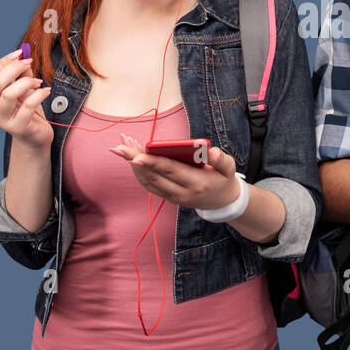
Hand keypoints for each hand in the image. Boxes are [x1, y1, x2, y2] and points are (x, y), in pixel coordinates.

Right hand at [0, 48, 52, 150]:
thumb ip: (21, 73)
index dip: (2, 62)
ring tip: (38, 82)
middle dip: (14, 69)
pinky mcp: (19, 127)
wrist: (35, 136)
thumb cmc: (28, 110)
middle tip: (29, 64)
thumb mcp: (23, 89)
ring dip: (26, 83)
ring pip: (8, 95)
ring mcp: (3, 120)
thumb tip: (23, 55)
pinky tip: (46, 91)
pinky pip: (27, 106)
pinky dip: (39, 94)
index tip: (20, 54)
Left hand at [110, 138, 242, 209]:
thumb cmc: (224, 179)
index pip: (170, 171)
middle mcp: (182, 193)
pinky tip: (132, 158)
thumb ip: (221, 159)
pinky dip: (139, 172)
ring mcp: (173, 197)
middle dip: (135, 161)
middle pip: (154, 176)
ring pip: (148, 182)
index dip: (153, 163)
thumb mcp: (229, 168)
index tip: (136, 156)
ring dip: (133, 165)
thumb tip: (211, 152)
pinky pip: (149, 185)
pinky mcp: (169, 197)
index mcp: (196, 183)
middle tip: (120, 147)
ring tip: (123, 148)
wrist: (223, 202)